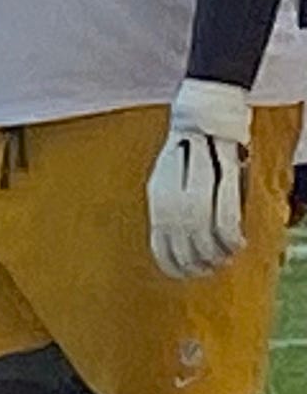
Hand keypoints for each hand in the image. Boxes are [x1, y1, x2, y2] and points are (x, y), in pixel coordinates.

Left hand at [148, 80, 255, 279]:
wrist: (201, 119)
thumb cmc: (186, 154)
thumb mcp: (166, 182)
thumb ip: (168, 209)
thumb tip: (174, 241)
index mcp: (156, 196)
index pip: (159, 241)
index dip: (170, 263)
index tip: (181, 275)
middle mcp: (172, 193)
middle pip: (182, 241)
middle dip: (195, 262)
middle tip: (206, 271)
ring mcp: (196, 186)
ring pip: (204, 232)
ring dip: (215, 253)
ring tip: (222, 261)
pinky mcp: (222, 178)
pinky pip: (226, 217)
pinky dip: (230, 237)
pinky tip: (236, 245)